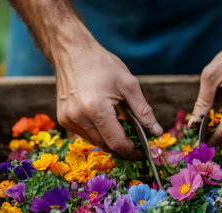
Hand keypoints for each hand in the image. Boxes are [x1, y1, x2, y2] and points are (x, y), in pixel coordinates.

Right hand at [54, 44, 162, 159]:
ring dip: (111, 141)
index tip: (144, 152)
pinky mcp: (63, 119)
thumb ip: (143, 111)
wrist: (71, 51)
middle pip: (105, 145)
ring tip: (125, 133)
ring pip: (95, 142)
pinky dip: (99, 134)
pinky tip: (106, 124)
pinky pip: (85, 135)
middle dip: (123, 148)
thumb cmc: (101, 64)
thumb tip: (157, 132)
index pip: (116, 142)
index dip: (132, 151)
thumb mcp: (129, 84)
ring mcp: (68, 120)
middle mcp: (78, 118)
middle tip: (138, 146)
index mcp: (95, 109)